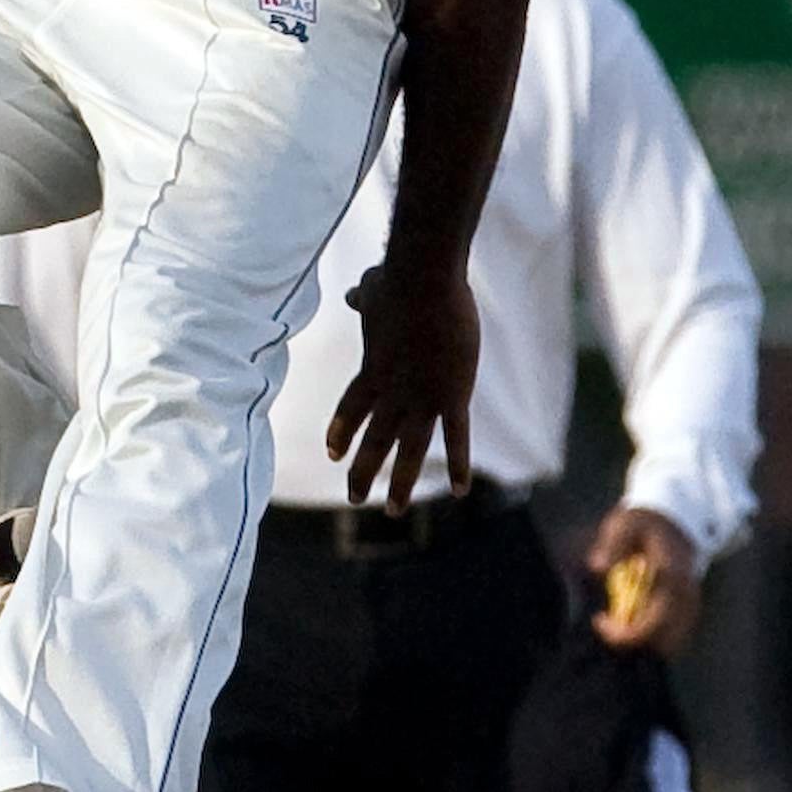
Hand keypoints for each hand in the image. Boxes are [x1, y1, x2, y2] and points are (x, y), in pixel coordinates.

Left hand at [326, 257, 480, 511]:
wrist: (424, 281)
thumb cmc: (398, 279)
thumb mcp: (373, 292)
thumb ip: (363, 301)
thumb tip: (352, 294)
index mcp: (371, 371)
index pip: (350, 410)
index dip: (343, 432)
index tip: (333, 454)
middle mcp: (392, 393)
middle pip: (373, 441)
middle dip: (362, 472)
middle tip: (354, 498)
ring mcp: (422, 398)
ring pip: (409, 450)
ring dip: (401, 483)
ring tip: (393, 511)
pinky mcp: (453, 395)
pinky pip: (456, 438)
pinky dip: (457, 464)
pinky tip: (458, 491)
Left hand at [585, 504, 701, 656]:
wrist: (675, 521)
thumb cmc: (644, 524)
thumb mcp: (624, 525)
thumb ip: (612, 544)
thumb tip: (598, 566)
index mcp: (671, 576)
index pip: (654, 620)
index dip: (626, 633)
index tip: (599, 621)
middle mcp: (686, 594)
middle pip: (663, 640)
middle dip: (629, 640)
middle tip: (603, 623)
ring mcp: (691, 603)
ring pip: (670, 643)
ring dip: (640, 641)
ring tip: (614, 622)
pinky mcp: (689, 609)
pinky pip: (673, 637)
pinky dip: (650, 638)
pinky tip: (628, 623)